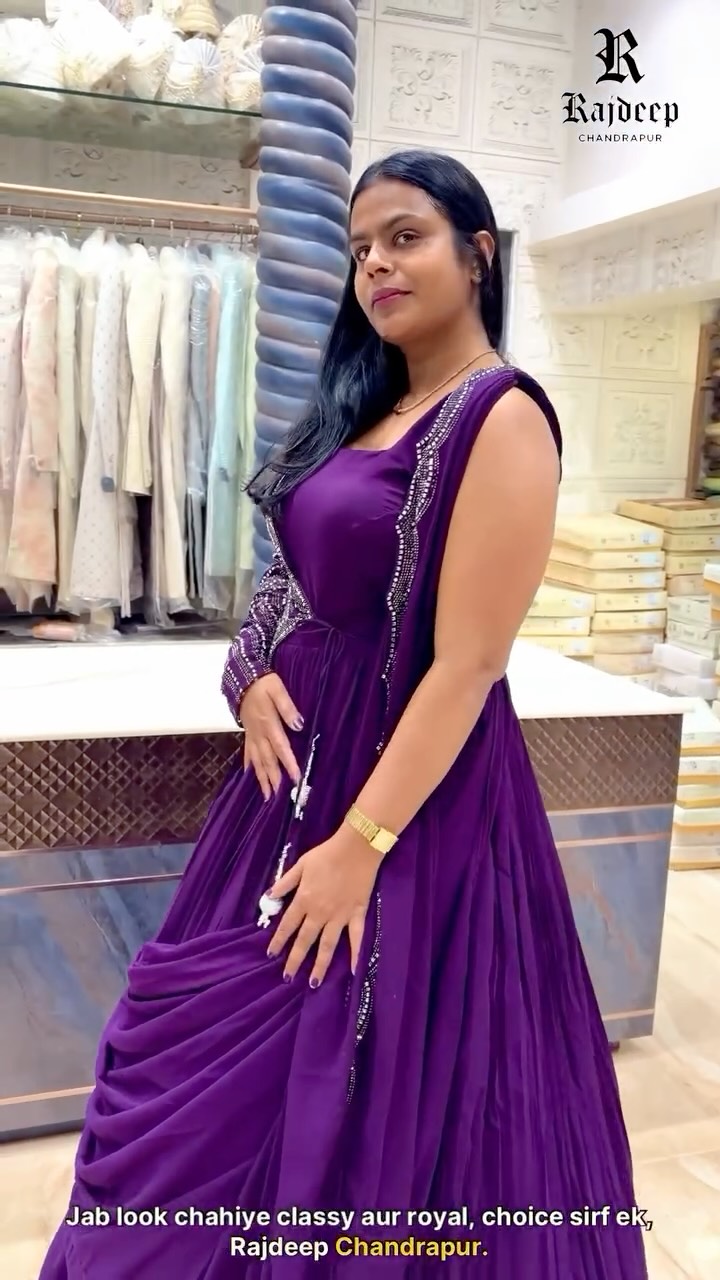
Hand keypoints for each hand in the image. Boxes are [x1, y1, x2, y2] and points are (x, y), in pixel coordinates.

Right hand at [240, 673, 302, 800]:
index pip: (281, 747)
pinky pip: (247, 752)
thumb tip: (299, 726)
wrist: (242, 677)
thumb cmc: (264, 683)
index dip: (288, 764)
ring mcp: (251, 735)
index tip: (296, 779)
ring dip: (262, 778)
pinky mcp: (247, 733)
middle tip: (279, 797)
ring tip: (266, 795)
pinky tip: (249, 775)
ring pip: (257, 760)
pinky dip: (249, 765)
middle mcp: (259, 734)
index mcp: (268, 724)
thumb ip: (288, 708)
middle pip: (267, 759)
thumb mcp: (278, 690)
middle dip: (274, 778)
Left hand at [266, 831, 381, 985]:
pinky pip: (356, 938)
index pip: (287, 925)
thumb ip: (285, 883)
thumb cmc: (327, 854)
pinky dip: (355, 954)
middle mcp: (320, 913)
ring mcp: (340, 916)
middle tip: (287, 978)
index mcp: (304, 900)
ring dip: (320, 965)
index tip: (271, 955)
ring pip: (328, 946)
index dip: (278, 941)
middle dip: (295, 961)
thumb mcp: (301, 864)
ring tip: (314, 983)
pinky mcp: (357, 914)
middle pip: (305, 941)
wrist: (357, 847)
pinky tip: (353, 971)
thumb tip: (268, 898)